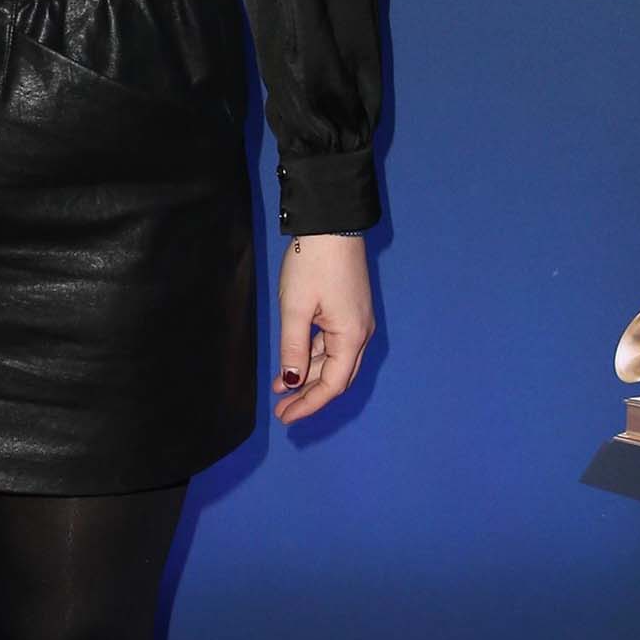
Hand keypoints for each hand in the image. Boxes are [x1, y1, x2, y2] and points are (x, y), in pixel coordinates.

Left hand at [272, 231, 375, 425]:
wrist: (332, 223)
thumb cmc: (313, 263)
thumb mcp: (296, 308)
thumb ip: (293, 348)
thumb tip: (291, 382)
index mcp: (351, 336)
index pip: (332, 385)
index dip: (308, 404)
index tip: (285, 416)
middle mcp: (360, 333)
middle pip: (336, 377)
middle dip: (309, 396)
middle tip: (282, 411)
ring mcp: (356, 321)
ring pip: (333, 361)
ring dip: (308, 376)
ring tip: (279, 388)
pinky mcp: (348, 310)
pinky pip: (332, 344)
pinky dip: (312, 356)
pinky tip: (292, 362)